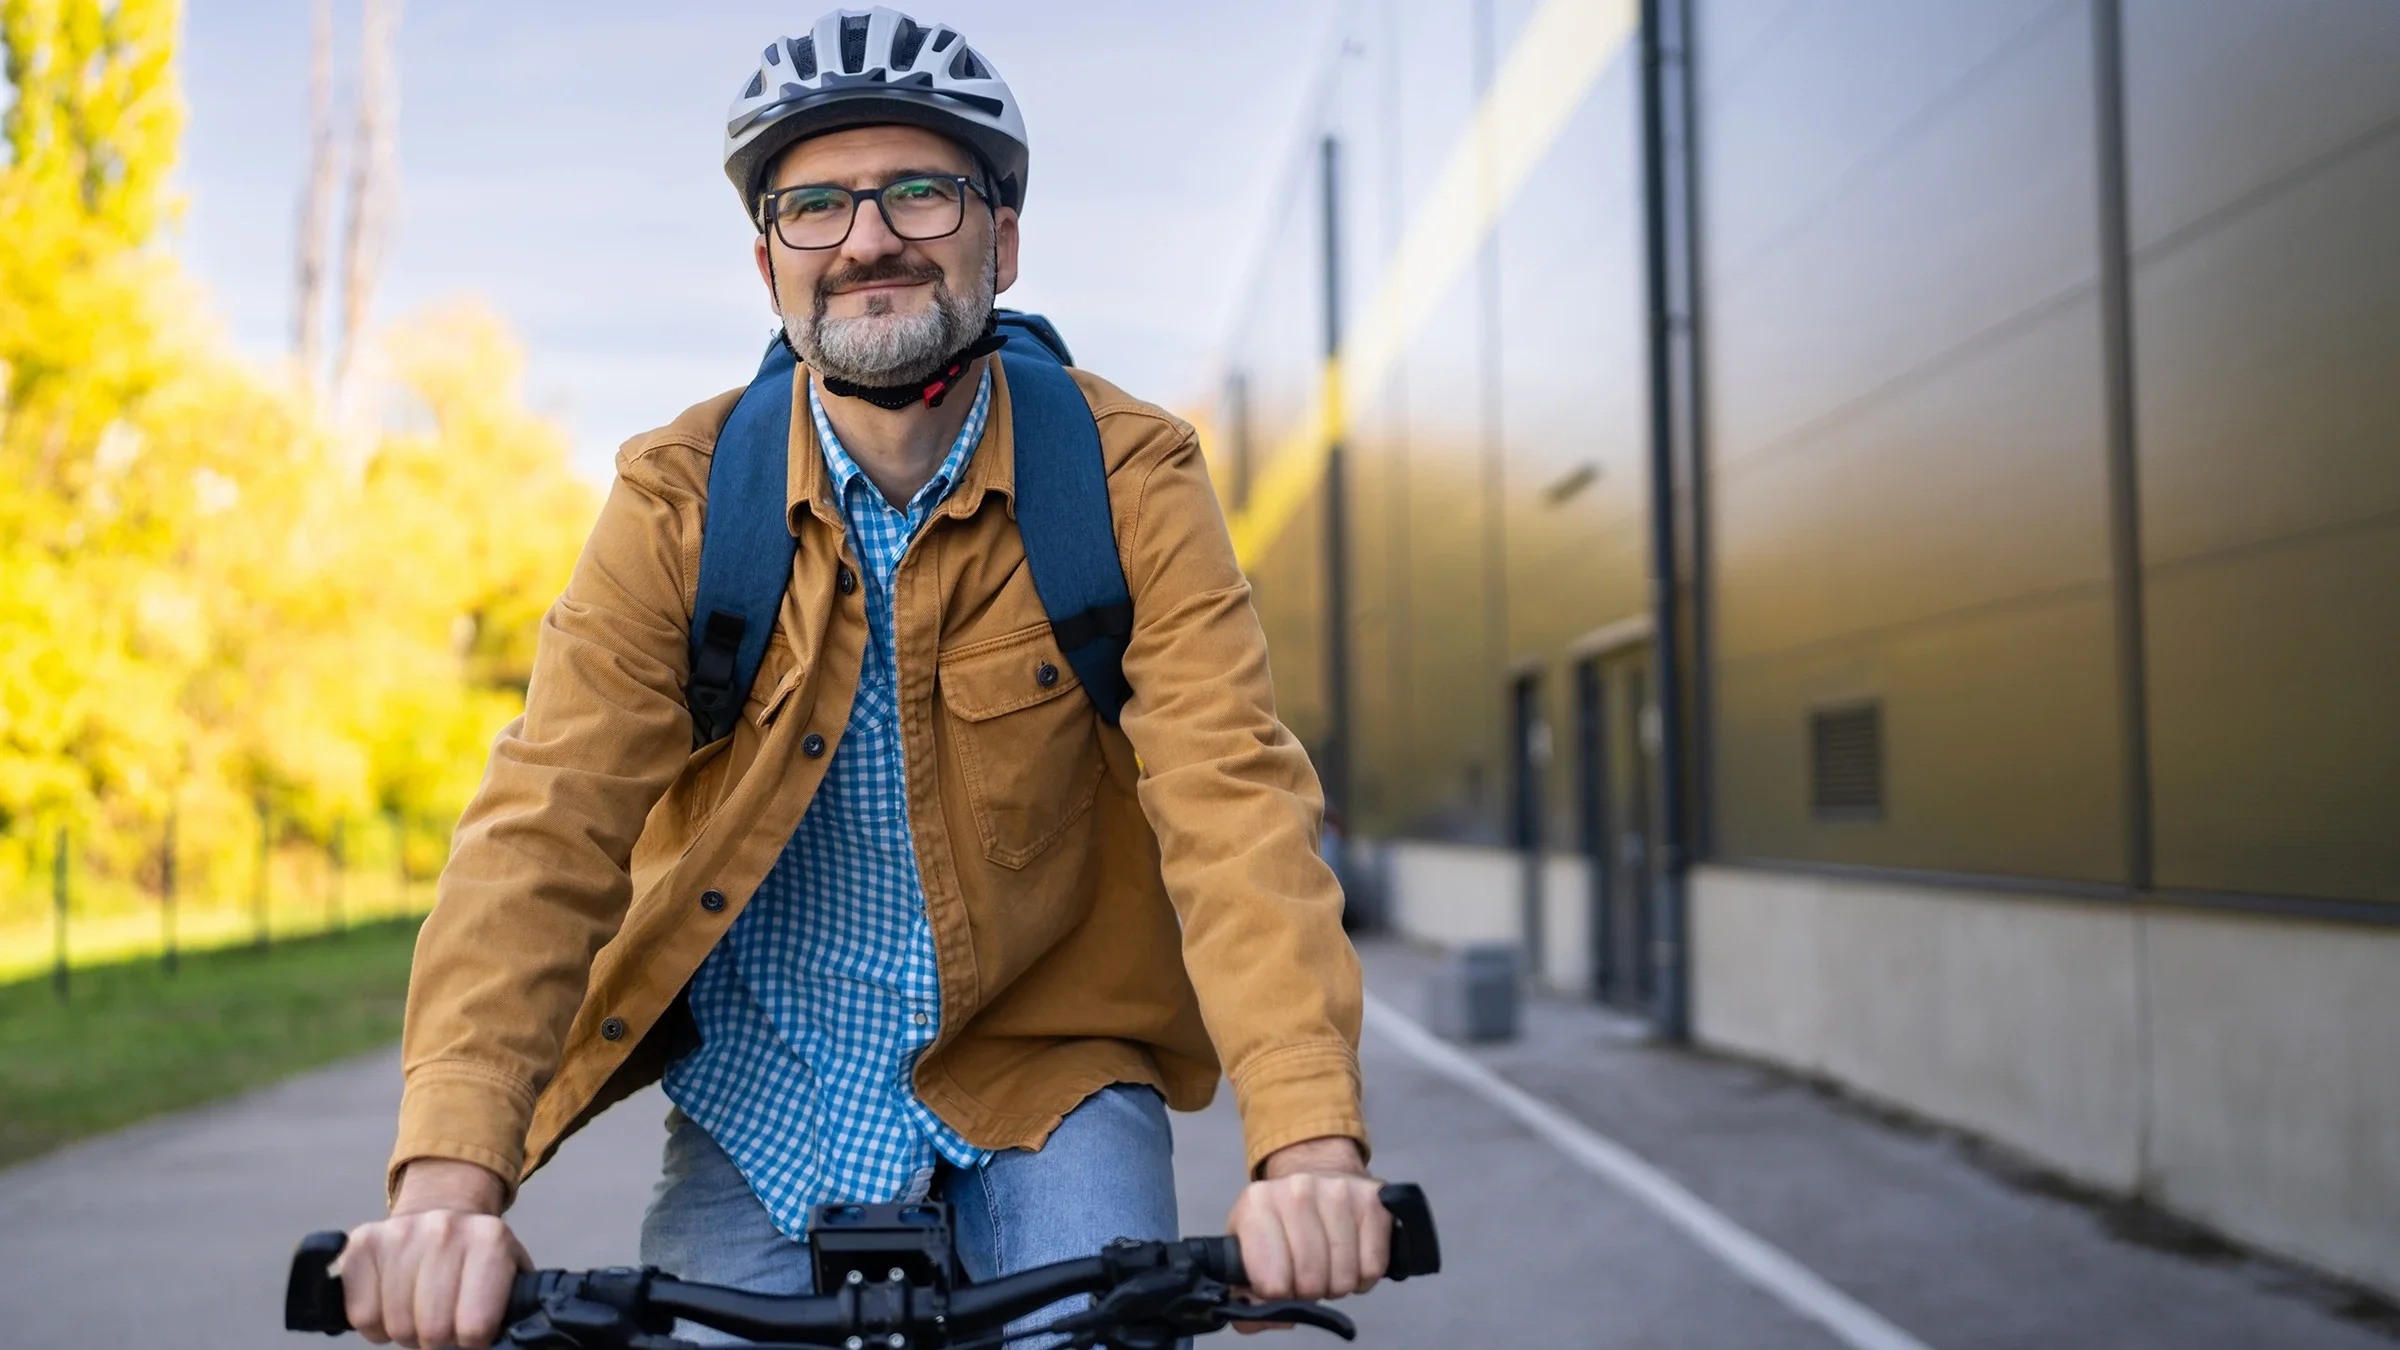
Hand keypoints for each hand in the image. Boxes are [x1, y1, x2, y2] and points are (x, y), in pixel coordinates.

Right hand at [332, 1159, 528, 1348]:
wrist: (440, 1208)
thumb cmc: (476, 1258)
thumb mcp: (510, 1274)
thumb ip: (513, 1306)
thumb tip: (514, 1341)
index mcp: (490, 1239)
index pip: (475, 1327)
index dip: (472, 1341)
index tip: (473, 1330)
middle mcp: (445, 1229)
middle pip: (433, 1330)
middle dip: (438, 1339)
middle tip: (443, 1323)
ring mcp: (400, 1232)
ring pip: (396, 1325)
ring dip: (406, 1332)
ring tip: (419, 1312)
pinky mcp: (362, 1243)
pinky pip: (362, 1315)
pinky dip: (374, 1324)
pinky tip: (391, 1305)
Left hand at [1225, 1136, 1387, 1334]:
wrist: (1317, 1173)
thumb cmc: (1281, 1222)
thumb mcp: (1247, 1249)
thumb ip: (1244, 1293)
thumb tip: (1274, 1317)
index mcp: (1258, 1203)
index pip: (1271, 1282)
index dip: (1277, 1295)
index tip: (1279, 1286)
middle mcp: (1298, 1189)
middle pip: (1311, 1282)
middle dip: (1309, 1292)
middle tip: (1305, 1277)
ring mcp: (1338, 1191)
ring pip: (1344, 1277)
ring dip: (1337, 1284)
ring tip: (1327, 1266)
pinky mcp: (1373, 1199)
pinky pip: (1373, 1267)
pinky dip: (1364, 1276)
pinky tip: (1351, 1259)